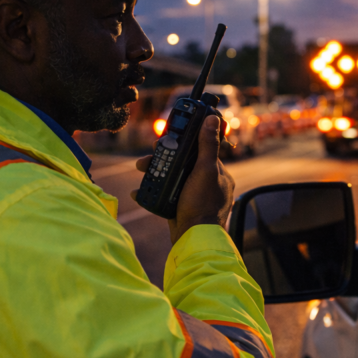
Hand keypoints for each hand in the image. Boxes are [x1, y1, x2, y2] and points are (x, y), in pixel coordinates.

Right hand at [131, 116, 234, 244]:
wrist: (192, 238)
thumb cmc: (202, 204)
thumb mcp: (205, 170)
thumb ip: (208, 145)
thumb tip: (212, 119)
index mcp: (217, 174)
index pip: (200, 150)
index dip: (184, 142)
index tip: (168, 137)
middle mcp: (206, 183)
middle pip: (182, 163)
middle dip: (163, 157)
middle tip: (148, 156)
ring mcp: (192, 196)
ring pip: (171, 178)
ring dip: (154, 172)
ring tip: (141, 169)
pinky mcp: (180, 207)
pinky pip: (164, 194)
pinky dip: (152, 191)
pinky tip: (139, 191)